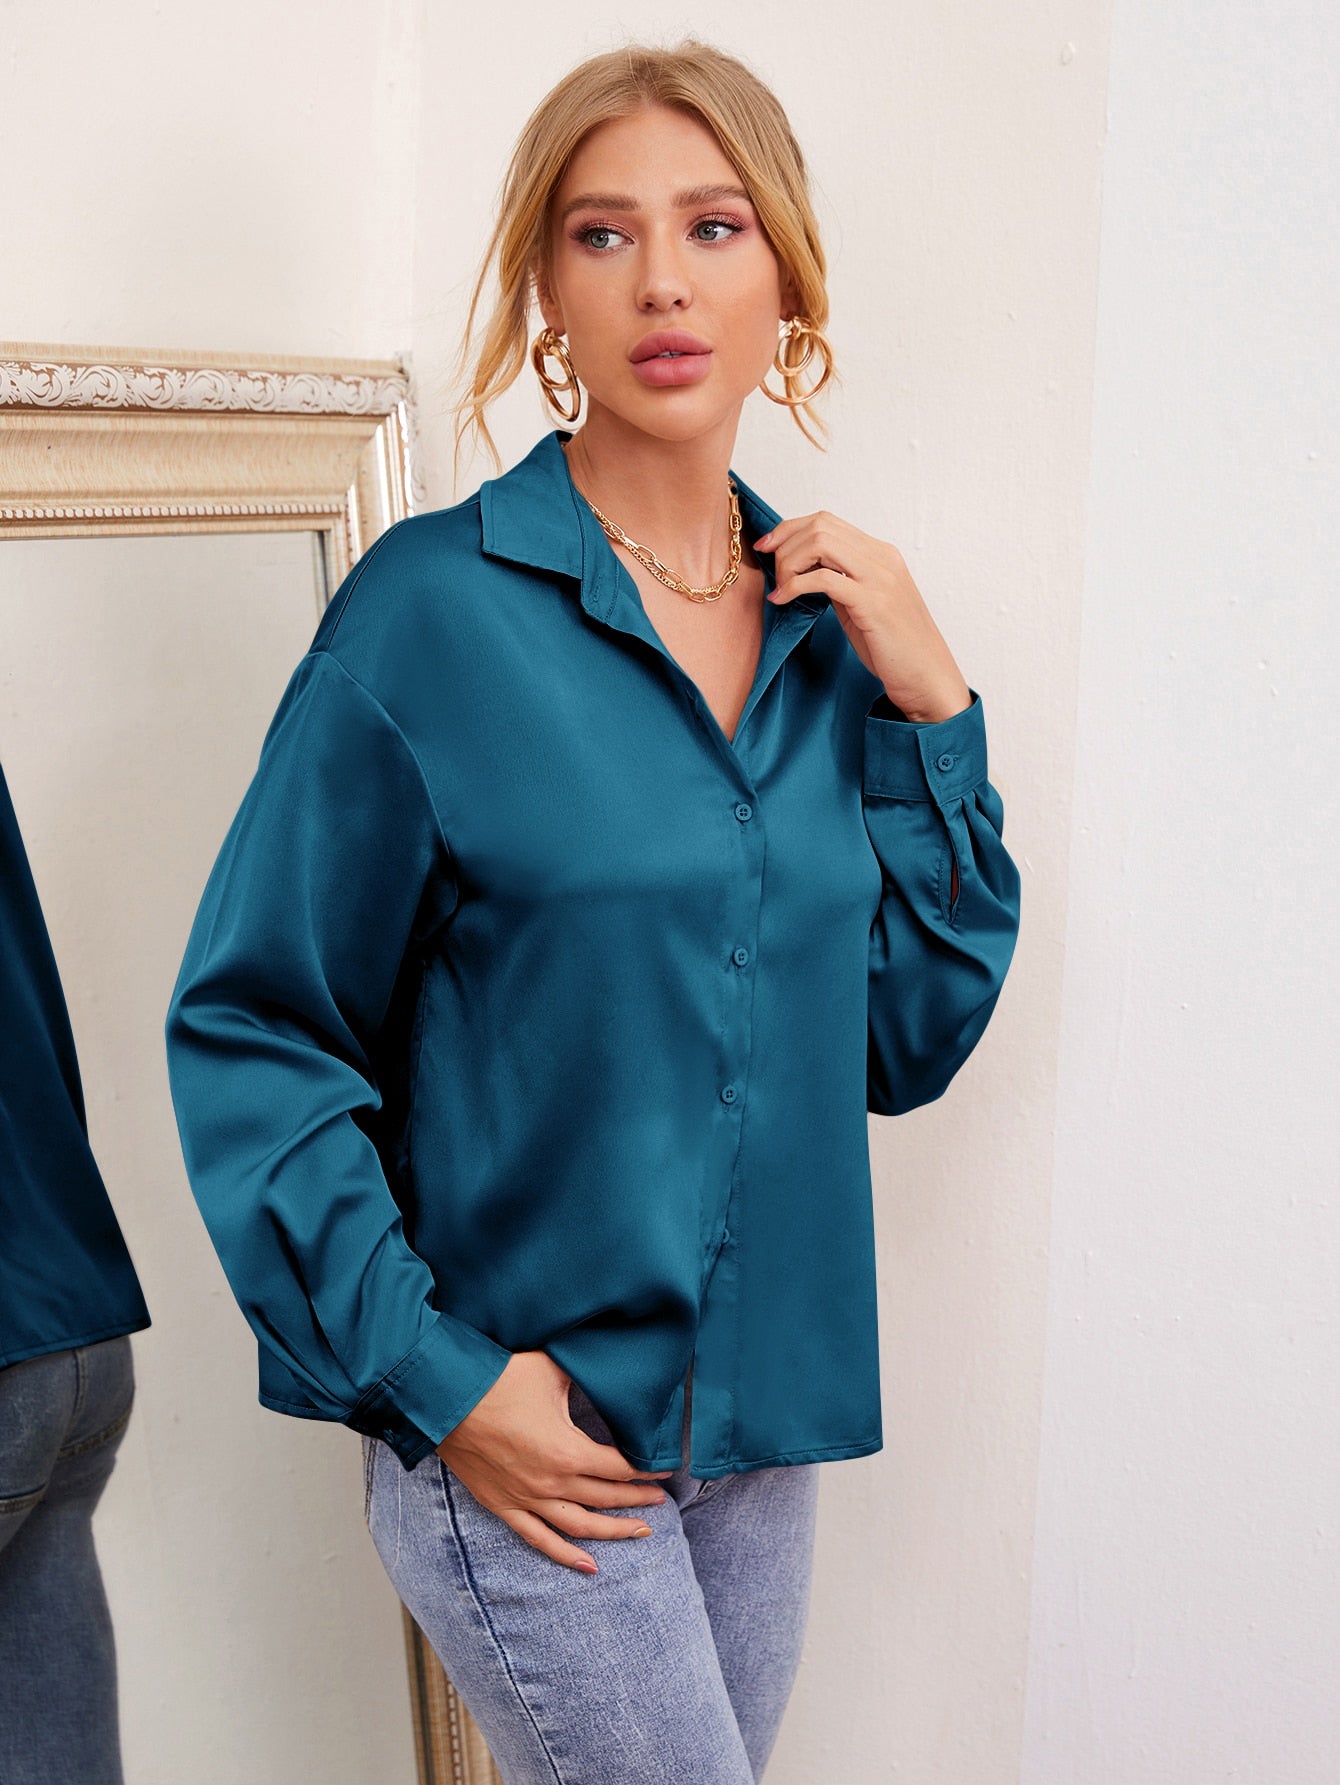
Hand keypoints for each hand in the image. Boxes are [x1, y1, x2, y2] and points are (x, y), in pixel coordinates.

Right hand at [435, 1350, 674, 1572]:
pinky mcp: (503, 1506)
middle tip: (661, 1502)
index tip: (665, 1471)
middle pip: (607, 1499)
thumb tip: (609, 1360)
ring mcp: (527, 1499)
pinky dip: (565, 1556)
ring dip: (613, 1532)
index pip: (620, 1468)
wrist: (445, 1399)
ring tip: (641, 1534)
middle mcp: (552, 1482)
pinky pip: (539, 1539)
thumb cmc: (499, 1378)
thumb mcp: (551, 1367)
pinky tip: (589, 1567)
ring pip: (580, 1527)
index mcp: (568, 1450)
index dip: (646, 1471)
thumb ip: (584, 1370)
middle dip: (637, 1501)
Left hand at [756, 511, 971, 723]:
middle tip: (770, 571)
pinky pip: (823, 578)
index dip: (789, 529)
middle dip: (785, 544)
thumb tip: (803, 571)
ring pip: (820, 543)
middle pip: (820, 525)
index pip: (826, 521)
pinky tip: (783, 601)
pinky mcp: (873, 602)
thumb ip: (840, 582)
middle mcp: (882, 558)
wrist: (927, 676)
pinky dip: (794, 586)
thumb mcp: (862, 605)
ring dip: (789, 563)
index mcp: (880, 554)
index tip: (767, 547)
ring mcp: (879, 578)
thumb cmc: (893, 647)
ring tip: (781, 590)